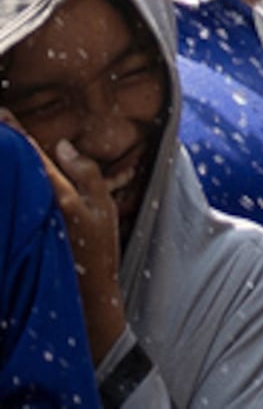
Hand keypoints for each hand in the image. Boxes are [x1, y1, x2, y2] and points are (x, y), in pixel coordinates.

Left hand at [0, 112, 125, 363]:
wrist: (86, 297)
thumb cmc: (99, 250)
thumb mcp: (104, 207)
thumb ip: (86, 173)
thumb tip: (62, 145)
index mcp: (59, 196)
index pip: (33, 157)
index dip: (17, 134)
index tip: (1, 114)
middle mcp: (37, 208)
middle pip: (16, 170)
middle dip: (6, 146)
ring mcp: (26, 224)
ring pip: (13, 186)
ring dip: (6, 168)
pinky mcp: (21, 236)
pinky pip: (14, 203)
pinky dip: (11, 187)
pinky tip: (7, 180)